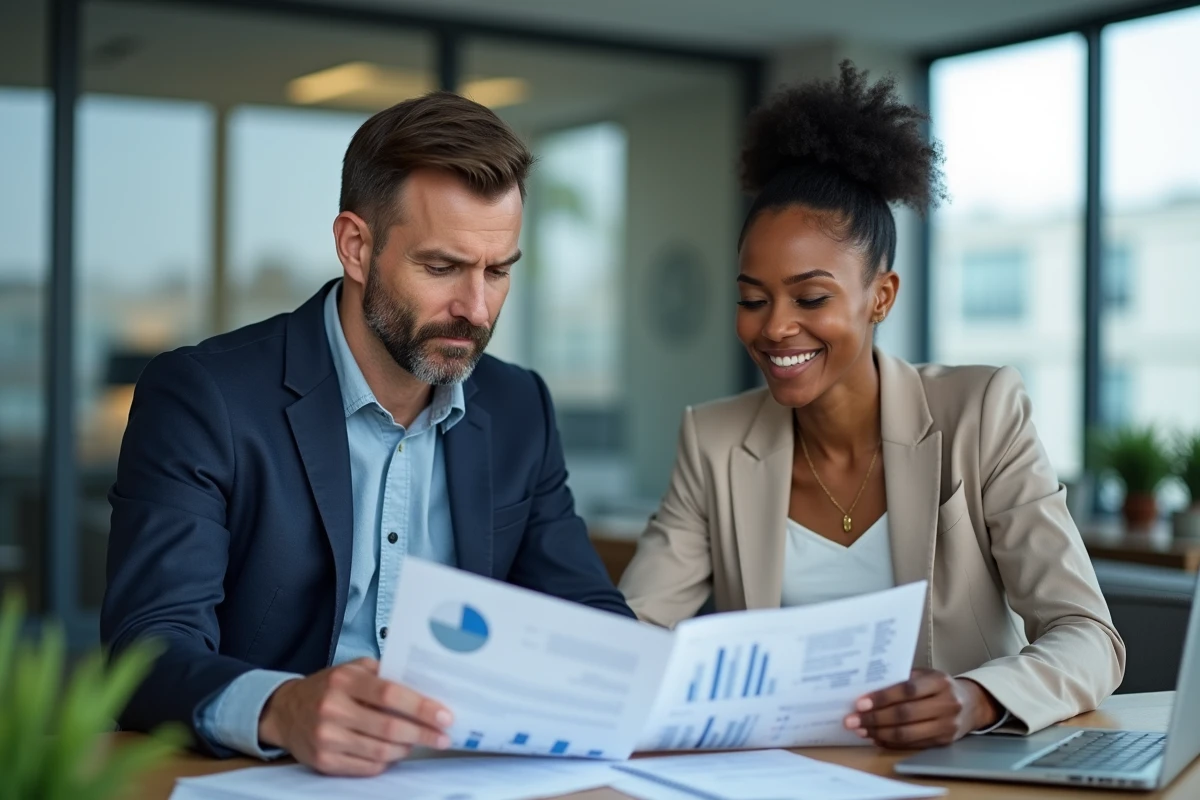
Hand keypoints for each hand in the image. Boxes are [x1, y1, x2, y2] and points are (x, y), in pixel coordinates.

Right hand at [258, 657, 453, 774]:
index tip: (444, 715)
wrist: (285, 712)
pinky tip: (395, 752)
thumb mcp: (352, 669)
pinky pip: (367, 767)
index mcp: (344, 681)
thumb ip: (384, 674)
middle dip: (423, 733)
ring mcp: (327, 738)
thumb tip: (424, 686)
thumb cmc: (327, 688)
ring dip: (406, 748)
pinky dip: (387, 761)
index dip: (421, 707)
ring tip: (419, 741)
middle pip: (389, 727)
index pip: (390, 694)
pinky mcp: (324, 762)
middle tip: (443, 735)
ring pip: (381, 751)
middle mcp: (333, 709)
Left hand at [843, 669, 999, 748]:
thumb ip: (902, 679)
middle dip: (875, 718)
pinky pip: (913, 745)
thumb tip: (867, 687)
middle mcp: (946, 704)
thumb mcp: (926, 675)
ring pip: (908, 734)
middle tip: (852, 720)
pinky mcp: (943, 742)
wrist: (972, 704)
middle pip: (905, 715)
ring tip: (860, 730)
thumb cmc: (940, 686)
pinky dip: (891, 742)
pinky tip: (876, 737)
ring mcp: (947, 726)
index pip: (907, 690)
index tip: (860, 703)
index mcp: (939, 682)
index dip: (882, 697)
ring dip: (879, 733)